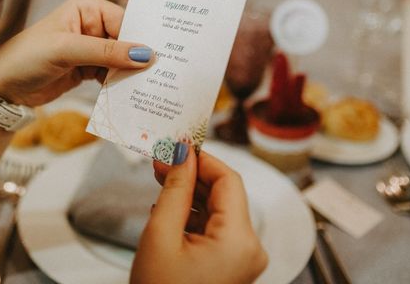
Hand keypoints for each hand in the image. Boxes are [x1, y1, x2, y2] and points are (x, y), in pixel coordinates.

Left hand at [0, 0, 151, 105]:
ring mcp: (91, 48)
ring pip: (121, 60)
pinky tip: (130, 94)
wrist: (3, 86)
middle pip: (127, 41)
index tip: (161, 57)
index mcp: (88, 8)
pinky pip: (112, 75)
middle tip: (161, 75)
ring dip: (130, 74)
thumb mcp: (67, 50)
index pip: (124, 21)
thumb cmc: (28, 56)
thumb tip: (145, 54)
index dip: (141, 39)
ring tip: (149, 87)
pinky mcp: (88, 69)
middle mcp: (92, 24)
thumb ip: (106, 52)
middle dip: (138, 58)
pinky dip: (119, 84)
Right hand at [131, 144, 266, 283]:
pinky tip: (170, 207)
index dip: (202, 159)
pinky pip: (215, 228)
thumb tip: (183, 154)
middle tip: (163, 160)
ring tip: (162, 179)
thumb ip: (175, 189)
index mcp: (238, 241)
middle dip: (191, 175)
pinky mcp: (231, 264)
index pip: (228, 180)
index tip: (178, 145)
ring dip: (190, 194)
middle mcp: (249, 249)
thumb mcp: (160, 235)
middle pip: (224, 194)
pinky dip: (194, 215)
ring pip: (218, 210)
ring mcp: (241, 258)